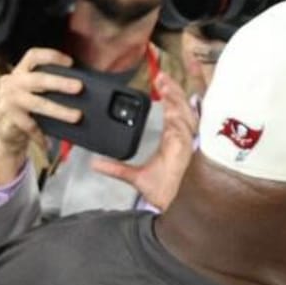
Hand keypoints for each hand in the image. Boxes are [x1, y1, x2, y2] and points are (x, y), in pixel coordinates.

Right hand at [0, 48, 81, 185]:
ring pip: (36, 103)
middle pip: (37, 79)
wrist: (7, 131)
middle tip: (79, 87)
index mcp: (20, 72)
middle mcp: (11, 82)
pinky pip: (29, 126)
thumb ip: (49, 85)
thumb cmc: (27, 108)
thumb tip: (79, 84)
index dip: (51, 56)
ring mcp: (8, 100)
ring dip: (58, 110)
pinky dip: (40, 135)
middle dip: (60, 83)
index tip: (70, 62)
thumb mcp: (35, 92)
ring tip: (76, 116)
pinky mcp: (7, 117)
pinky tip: (49, 142)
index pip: (33, 56)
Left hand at [91, 72, 197, 209]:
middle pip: (182, 107)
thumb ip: (116, 168)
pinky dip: (179, 119)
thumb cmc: (166, 193)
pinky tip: (171, 109)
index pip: (172, 111)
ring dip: (176, 99)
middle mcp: (183, 139)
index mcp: (173, 139)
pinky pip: (185, 131)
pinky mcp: (189, 152)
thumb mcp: (135, 177)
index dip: (169, 95)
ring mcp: (188, 144)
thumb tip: (95, 164)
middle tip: (161, 75)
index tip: (159, 80)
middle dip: (174, 90)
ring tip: (165, 84)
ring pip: (186, 115)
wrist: (175, 209)